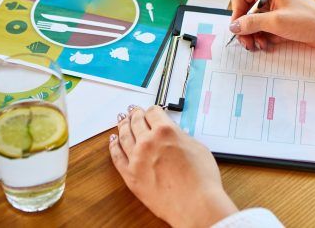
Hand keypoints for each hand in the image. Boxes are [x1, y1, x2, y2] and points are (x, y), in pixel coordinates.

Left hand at [109, 105, 237, 227]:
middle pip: (136, 121)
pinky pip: (117, 156)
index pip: (153, 112)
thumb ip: (181, 137)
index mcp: (166, 131)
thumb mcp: (197, 147)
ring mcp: (136, 158)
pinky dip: (113, 146)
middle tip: (133, 111)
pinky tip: (113, 141)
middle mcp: (148, 141)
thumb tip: (174, 136)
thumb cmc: (201, 179)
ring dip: (122, 126)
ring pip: (124, 136)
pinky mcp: (130, 175)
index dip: (152, 110)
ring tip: (121, 121)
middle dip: (135, 114)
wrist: (195, 204)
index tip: (151, 111)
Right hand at [230, 0, 314, 56]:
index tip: (239, 29)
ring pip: (253, 21)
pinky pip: (263, 28)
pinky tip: (266, 45)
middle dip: (244, 28)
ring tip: (258, 46)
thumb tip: (233, 26)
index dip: (236, 13)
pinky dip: (262, 37)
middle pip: (245, 10)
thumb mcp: (276, 22)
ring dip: (253, 35)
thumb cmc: (309, 21)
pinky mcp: (280, 20)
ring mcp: (275, 8)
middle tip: (247, 44)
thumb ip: (252, 23)